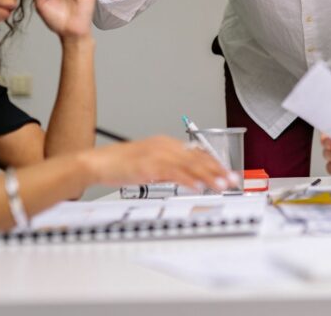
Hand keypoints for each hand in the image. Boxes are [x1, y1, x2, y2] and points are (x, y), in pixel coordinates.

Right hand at [89, 135, 234, 191]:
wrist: (98, 162)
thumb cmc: (119, 165)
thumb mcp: (149, 165)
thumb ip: (167, 169)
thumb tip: (185, 178)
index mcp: (165, 143)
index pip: (196, 153)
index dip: (214, 163)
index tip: (226, 172)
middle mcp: (165, 146)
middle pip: (197, 157)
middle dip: (217, 170)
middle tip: (232, 179)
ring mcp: (158, 154)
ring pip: (190, 165)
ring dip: (209, 176)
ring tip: (222, 185)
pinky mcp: (150, 165)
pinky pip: (174, 173)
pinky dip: (189, 180)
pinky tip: (199, 187)